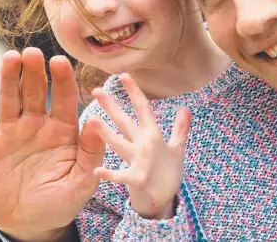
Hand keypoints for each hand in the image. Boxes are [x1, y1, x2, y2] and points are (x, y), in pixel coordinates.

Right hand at [0, 48, 104, 241]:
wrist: (27, 223)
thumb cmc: (59, 201)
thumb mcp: (81, 181)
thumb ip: (91, 152)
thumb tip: (97, 121)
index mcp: (62, 130)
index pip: (64, 98)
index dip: (62, 79)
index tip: (60, 61)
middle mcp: (36, 124)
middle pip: (35, 91)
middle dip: (34, 71)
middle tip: (32, 52)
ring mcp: (10, 132)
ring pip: (8, 99)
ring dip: (7, 78)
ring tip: (9, 57)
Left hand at [89, 74, 190, 219]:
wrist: (164, 202)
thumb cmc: (168, 173)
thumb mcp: (177, 149)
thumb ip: (180, 128)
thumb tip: (186, 108)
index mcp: (154, 136)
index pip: (143, 109)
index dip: (134, 91)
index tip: (123, 75)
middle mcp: (145, 145)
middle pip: (126, 121)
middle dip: (112, 105)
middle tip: (97, 90)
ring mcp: (140, 162)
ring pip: (119, 143)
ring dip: (105, 132)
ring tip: (91, 120)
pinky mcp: (136, 179)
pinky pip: (121, 176)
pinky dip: (110, 174)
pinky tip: (97, 170)